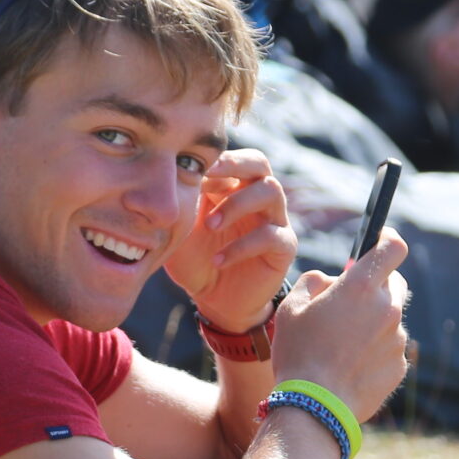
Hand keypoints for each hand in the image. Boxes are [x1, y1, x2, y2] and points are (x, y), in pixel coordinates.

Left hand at [164, 148, 299, 335]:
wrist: (214, 300)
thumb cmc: (195, 260)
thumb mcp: (180, 229)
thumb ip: (180, 202)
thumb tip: (174, 174)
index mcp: (232, 186)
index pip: (230, 158)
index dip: (212, 160)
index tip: (185, 169)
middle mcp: (257, 196)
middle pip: (258, 162)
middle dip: (234, 164)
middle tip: (207, 177)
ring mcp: (274, 219)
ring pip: (270, 191)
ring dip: (237, 204)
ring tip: (210, 225)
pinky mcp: (284, 247)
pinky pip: (271, 236)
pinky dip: (242, 246)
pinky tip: (218, 260)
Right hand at [270, 230, 411, 422]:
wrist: (314, 408)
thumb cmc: (298, 353)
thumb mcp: (291, 308)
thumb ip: (314, 282)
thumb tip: (329, 281)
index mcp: (360, 287)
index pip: (392, 248)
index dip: (387, 240)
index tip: (380, 240)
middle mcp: (387, 309)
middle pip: (395, 282)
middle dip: (377, 284)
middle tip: (350, 300)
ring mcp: (397, 339)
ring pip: (390, 319)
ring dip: (372, 322)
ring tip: (341, 345)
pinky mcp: (399, 366)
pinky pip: (390, 349)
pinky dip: (375, 351)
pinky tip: (349, 366)